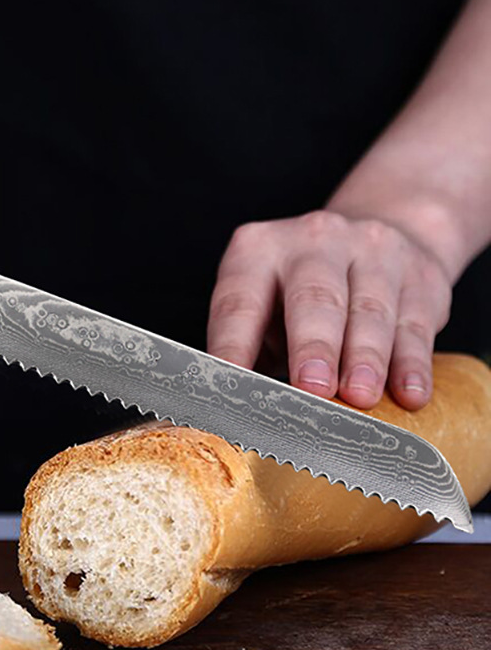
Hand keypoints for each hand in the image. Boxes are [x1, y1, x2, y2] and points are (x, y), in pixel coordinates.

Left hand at [207, 210, 452, 409]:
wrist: (376, 242)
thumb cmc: (299, 298)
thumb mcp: (263, 311)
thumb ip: (250, 352)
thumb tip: (238, 408)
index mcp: (258, 251)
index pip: (239, 305)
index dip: (233, 348)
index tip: (232, 390)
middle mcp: (312, 241)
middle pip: (312, 298)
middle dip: (313, 346)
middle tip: (312, 387)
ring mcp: (369, 249)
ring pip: (369, 309)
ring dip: (366, 358)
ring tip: (360, 397)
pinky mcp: (418, 272)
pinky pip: (415, 322)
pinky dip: (412, 364)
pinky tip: (409, 394)